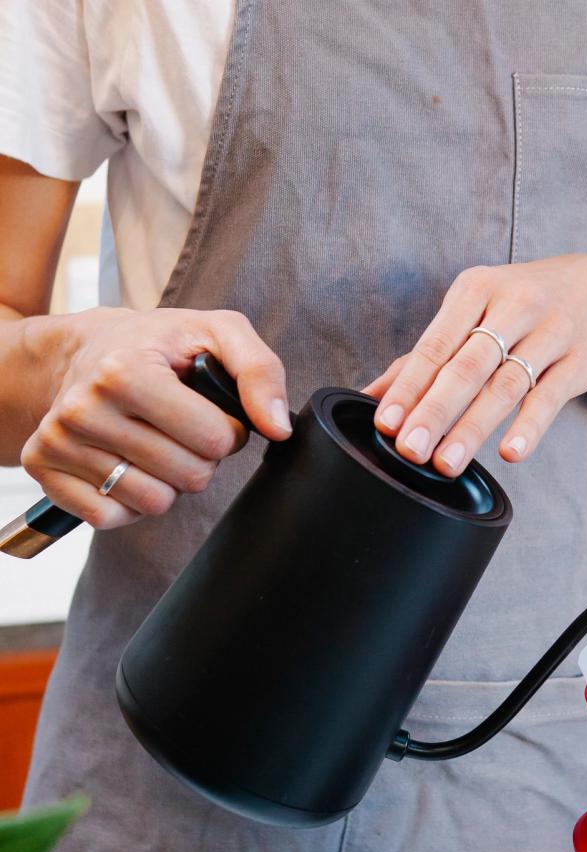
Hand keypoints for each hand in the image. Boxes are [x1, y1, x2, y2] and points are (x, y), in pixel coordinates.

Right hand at [22, 307, 290, 529]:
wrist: (84, 350)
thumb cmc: (157, 343)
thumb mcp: (218, 333)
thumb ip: (261, 372)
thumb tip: (279, 427)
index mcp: (126, 370)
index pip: (215, 439)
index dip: (228, 430)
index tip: (209, 409)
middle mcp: (83, 407)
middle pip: (189, 477)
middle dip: (200, 456)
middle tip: (181, 426)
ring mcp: (58, 441)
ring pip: (152, 503)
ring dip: (167, 480)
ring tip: (154, 442)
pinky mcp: (42, 468)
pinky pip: (110, 518)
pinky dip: (128, 500)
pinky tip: (125, 462)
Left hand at [366, 256, 586, 473]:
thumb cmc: (525, 303)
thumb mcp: (476, 309)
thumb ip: (427, 354)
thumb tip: (370, 395)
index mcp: (476, 290)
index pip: (436, 344)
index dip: (410, 386)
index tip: (386, 423)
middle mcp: (513, 306)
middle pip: (467, 366)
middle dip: (434, 411)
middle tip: (410, 449)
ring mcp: (550, 332)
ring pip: (505, 385)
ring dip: (473, 427)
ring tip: (447, 462)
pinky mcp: (580, 360)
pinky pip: (549, 397)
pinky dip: (528, 427)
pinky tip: (510, 452)